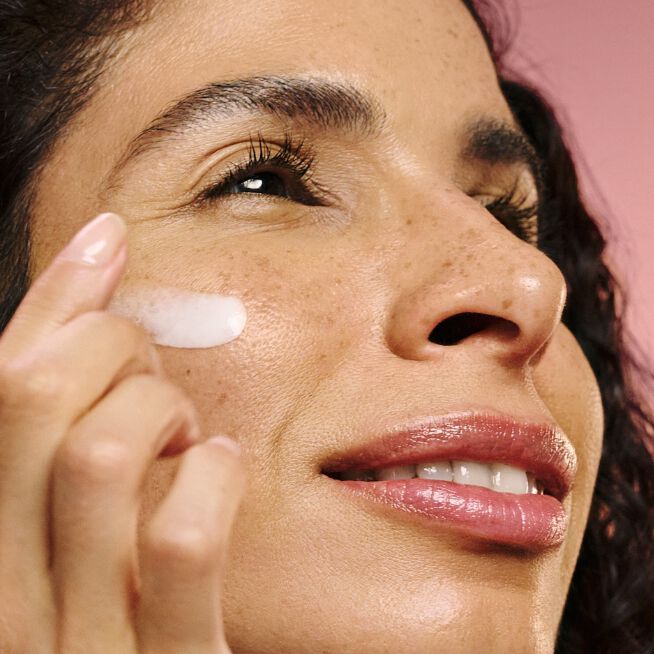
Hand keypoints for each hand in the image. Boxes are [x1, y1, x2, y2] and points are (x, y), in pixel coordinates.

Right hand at [0, 213, 245, 652]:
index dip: (55, 296)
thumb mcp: (78, 520)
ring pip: (99, 453)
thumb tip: (96, 271)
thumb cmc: (120, 602)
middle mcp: (4, 596)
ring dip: (158, 405)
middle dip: (110, 344)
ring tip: (186, 427)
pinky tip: (221, 467)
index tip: (110, 241)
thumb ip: (66, 428)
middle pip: (31, 397)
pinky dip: (213, 475)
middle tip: (155, 367)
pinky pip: (183, 541)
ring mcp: (78, 644)